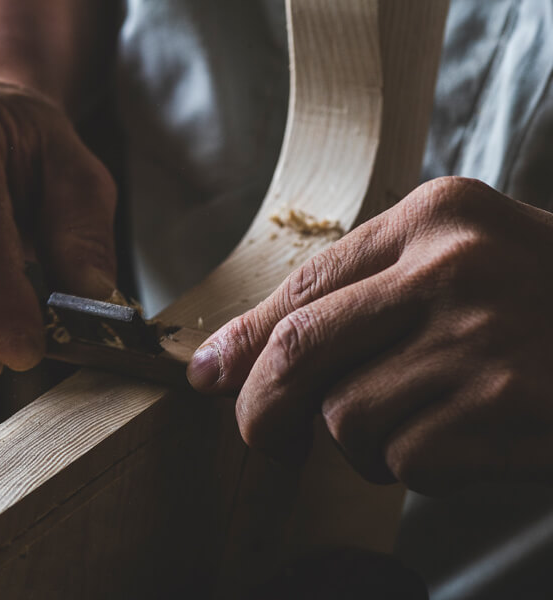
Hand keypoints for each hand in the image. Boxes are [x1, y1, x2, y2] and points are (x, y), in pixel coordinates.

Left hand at [188, 177, 552, 494]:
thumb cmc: (544, 308)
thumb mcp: (459, 268)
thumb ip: (359, 299)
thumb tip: (233, 358)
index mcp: (435, 217)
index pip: (304, 285)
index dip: (242, 337)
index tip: (208, 374)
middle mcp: (452, 267)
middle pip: (298, 350)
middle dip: (261, 407)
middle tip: (262, 437)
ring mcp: (480, 339)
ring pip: (344, 417)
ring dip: (366, 442)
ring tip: (427, 423)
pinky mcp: (502, 409)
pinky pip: (406, 459)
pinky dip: (422, 466)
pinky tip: (472, 442)